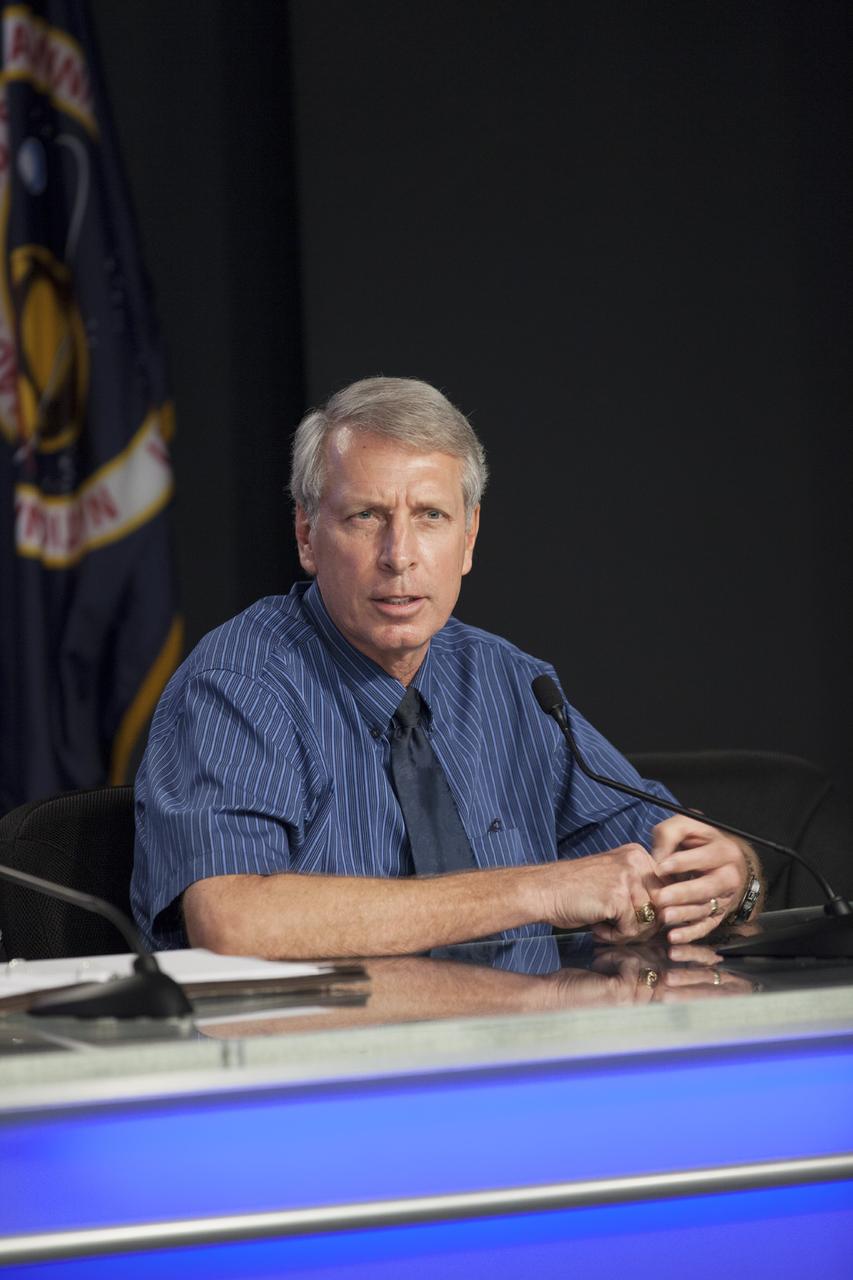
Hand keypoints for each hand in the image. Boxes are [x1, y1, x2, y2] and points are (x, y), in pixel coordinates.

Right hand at [539, 844, 663, 941]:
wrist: (544, 891)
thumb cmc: (576, 890)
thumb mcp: (614, 879)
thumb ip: (641, 890)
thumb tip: (668, 916)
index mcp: (638, 854)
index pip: (667, 891)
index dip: (652, 913)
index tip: (631, 919)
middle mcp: (636, 861)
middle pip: (662, 907)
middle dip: (643, 925)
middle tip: (619, 928)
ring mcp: (627, 877)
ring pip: (649, 921)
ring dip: (628, 932)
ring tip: (606, 927)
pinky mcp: (618, 896)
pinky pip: (632, 929)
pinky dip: (615, 937)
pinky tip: (598, 928)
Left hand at [649, 815, 750, 942]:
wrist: (721, 860)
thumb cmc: (697, 841)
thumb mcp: (686, 826)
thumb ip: (670, 834)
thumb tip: (657, 858)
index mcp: (724, 851)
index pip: (705, 857)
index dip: (683, 862)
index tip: (661, 867)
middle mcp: (729, 876)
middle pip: (709, 887)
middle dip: (684, 894)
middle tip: (661, 898)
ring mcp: (725, 898)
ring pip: (706, 908)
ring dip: (684, 916)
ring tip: (664, 918)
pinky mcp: (718, 914)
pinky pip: (705, 927)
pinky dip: (690, 935)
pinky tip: (673, 939)